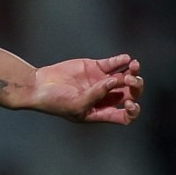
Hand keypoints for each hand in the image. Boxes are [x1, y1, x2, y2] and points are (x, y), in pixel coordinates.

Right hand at [23, 54, 142, 123]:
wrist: (40, 85)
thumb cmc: (56, 102)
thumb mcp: (76, 104)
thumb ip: (96, 95)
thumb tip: (114, 81)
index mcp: (101, 112)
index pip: (124, 115)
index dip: (132, 111)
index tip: (129, 103)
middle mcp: (104, 97)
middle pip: (130, 94)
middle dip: (135, 87)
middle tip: (129, 80)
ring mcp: (101, 81)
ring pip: (125, 76)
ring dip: (132, 71)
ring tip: (132, 65)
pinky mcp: (95, 67)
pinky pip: (114, 63)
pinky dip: (122, 60)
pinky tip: (125, 58)